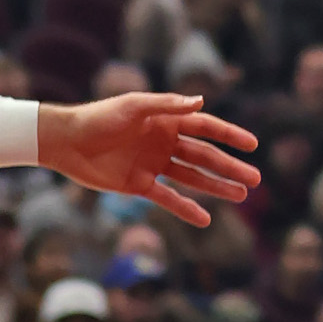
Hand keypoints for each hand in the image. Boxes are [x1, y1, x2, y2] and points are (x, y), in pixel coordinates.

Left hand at [42, 92, 259, 228]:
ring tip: (241, 196)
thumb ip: (167, 106)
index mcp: (167, 120)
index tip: (252, 145)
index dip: (230, 135)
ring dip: (216, 186)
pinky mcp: (139, 185)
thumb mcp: (134, 107)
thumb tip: (201, 103)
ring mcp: (154, 164)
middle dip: (230, 167)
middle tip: (255, 180)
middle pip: (205, 156)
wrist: (66, 142)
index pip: (206, 127)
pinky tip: (205, 219)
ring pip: (193, 177)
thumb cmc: (99, 117)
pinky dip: (186, 208)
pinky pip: (168, 198)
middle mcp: (165, 142)